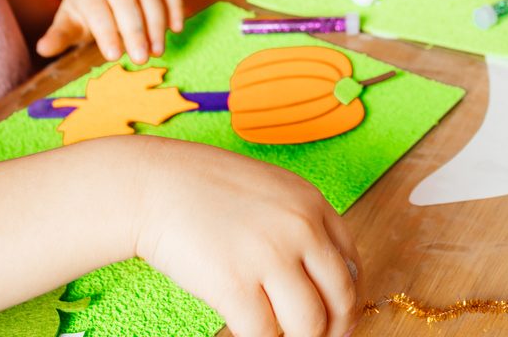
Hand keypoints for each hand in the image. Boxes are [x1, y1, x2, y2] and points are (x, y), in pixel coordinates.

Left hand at [35, 0, 182, 63]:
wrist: (99, 1)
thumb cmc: (82, 20)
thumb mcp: (68, 28)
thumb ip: (59, 37)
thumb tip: (43, 48)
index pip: (97, 8)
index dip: (106, 32)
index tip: (114, 57)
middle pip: (125, 0)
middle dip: (135, 30)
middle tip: (142, 58)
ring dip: (157, 24)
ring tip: (158, 51)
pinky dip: (175, 8)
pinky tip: (176, 29)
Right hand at [135, 139, 360, 336]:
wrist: (155, 185)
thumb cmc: (207, 189)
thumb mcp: (271, 191)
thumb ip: (301, 226)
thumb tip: (322, 280)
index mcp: (312, 204)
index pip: (352, 263)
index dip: (348, 299)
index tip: (340, 318)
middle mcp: (300, 229)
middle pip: (341, 298)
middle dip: (334, 329)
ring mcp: (270, 257)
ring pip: (309, 325)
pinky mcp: (235, 285)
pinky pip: (264, 335)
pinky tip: (250, 333)